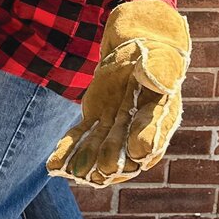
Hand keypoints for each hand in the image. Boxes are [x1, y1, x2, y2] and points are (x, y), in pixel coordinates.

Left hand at [47, 0, 189, 186]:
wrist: (136, 43)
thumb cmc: (154, 51)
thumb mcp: (161, 57)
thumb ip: (160, 72)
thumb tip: (157, 83)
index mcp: (163, 114)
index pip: (154, 131)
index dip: (145, 142)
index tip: (136, 153)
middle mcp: (140, 127)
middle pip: (125, 148)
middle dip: (112, 160)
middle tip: (100, 174)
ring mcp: (117, 125)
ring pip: (100, 146)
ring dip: (86, 161)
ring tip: (73, 175)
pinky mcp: (97, 118)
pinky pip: (83, 136)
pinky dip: (69, 149)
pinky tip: (54, 166)